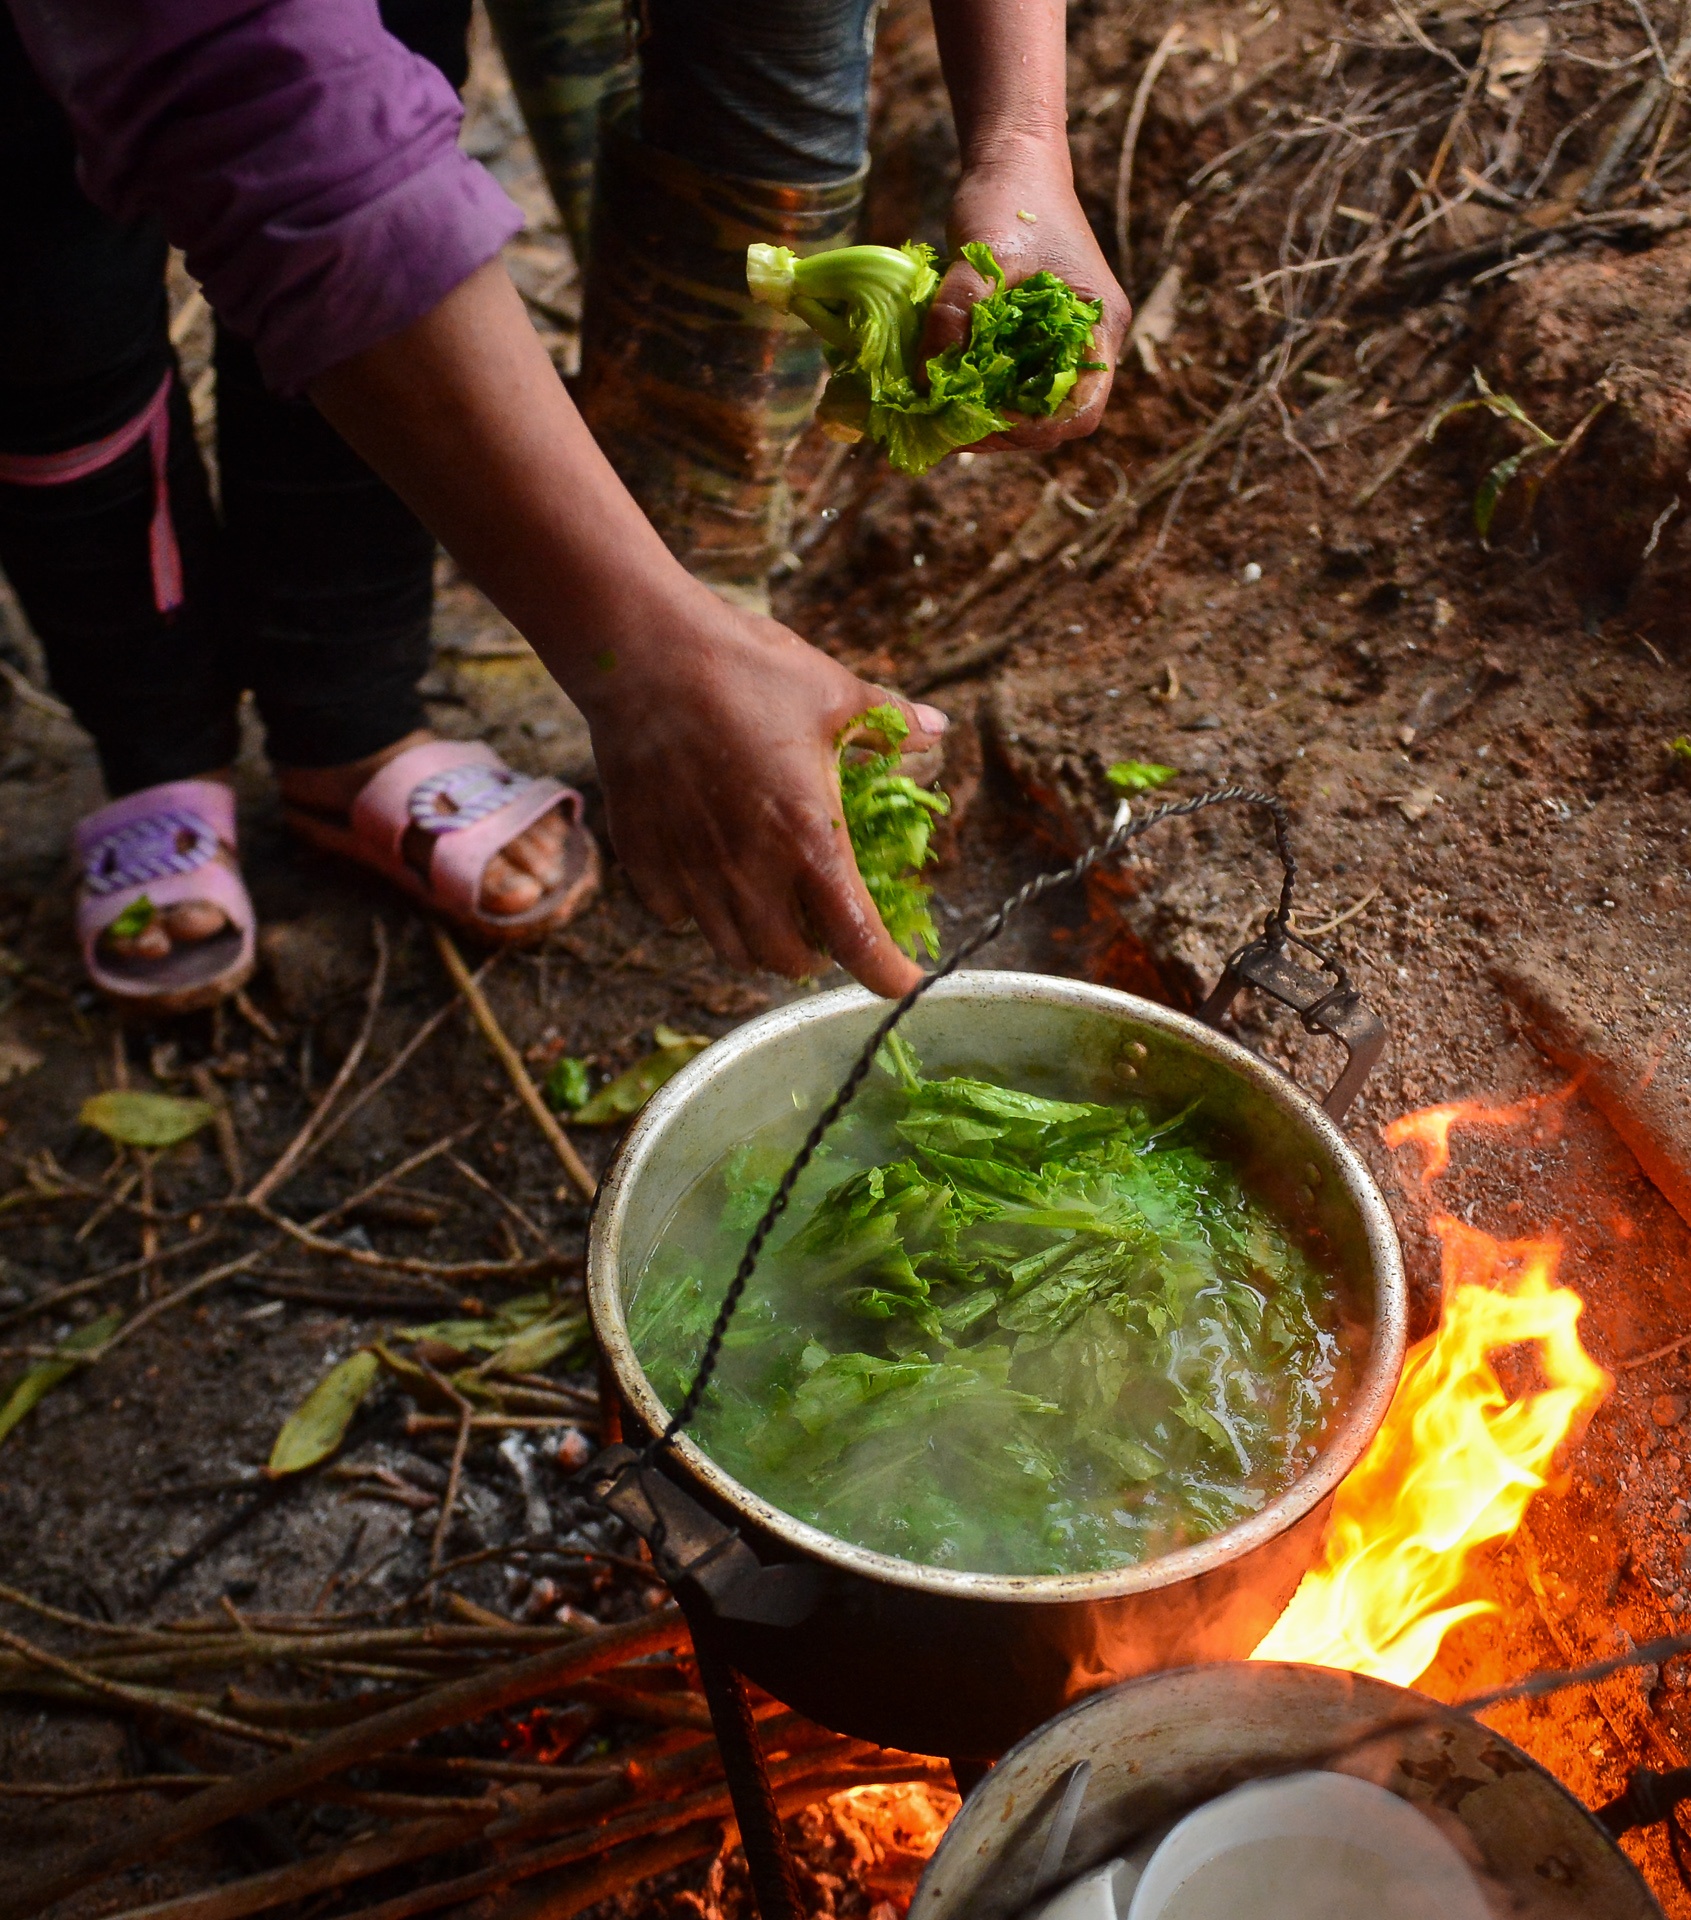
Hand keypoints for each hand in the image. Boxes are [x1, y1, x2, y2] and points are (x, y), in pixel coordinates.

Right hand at [576, 587, 948, 997]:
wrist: (643, 653)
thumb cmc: (745, 668)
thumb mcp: (834, 692)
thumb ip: (888, 723)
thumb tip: (934, 728)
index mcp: (808, 840)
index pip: (857, 941)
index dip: (887, 974)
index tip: (903, 980)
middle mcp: (749, 872)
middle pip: (789, 961)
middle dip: (818, 956)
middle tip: (828, 926)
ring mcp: (690, 871)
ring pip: (731, 949)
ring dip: (761, 942)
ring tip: (773, 912)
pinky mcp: (644, 859)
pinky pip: (675, 916)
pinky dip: (698, 913)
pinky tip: (709, 879)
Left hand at [920, 140, 1130, 451]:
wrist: (1014, 159)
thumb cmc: (1010, 199)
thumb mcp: (981, 255)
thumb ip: (955, 314)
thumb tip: (927, 379)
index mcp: (1099, 325)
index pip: (1082, 410)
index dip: (1035, 429)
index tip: (984, 421)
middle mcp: (1091, 340)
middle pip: (1056, 417)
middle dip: (1005, 429)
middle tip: (951, 424)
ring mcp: (1067, 339)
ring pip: (1035, 404)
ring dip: (992, 414)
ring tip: (945, 408)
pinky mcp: (1040, 335)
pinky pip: (1018, 380)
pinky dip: (986, 391)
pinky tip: (950, 384)